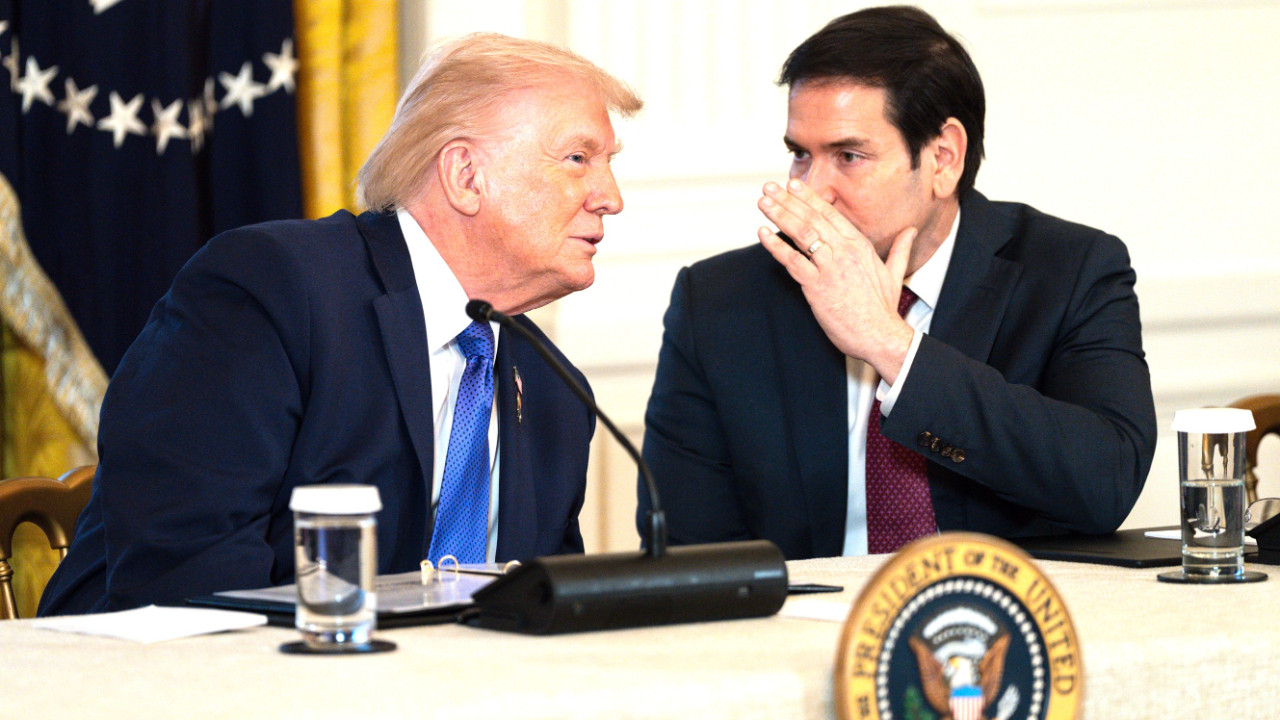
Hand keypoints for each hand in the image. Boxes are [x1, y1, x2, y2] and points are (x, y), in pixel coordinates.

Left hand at [757, 178, 915, 383]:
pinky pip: (792, 261)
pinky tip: (763, 233)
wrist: (879, 335)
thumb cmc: (883, 308)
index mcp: (859, 245)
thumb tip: (910, 231)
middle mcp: (844, 251)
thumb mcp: (894, 273)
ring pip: (801, 234)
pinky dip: (776, 246)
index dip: (809, 197)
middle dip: (788, 200)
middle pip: (812, 219)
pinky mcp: (817, 286)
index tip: (793, 184)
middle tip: (769, 187)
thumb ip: (900, 249)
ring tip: (763, 202)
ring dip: (779, 216)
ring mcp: (830, 268)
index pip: (830, 214)